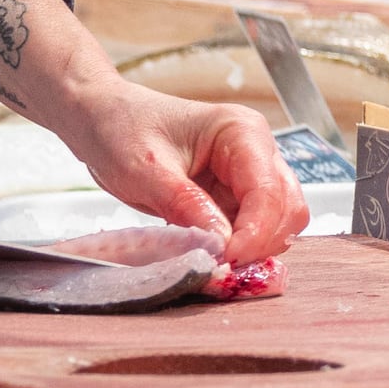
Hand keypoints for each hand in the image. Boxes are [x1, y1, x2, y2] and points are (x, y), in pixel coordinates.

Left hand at [0, 0, 307, 266]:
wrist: (101, 120)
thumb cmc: (120, 130)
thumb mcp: (146, 172)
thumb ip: (187, 207)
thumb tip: (221, 246)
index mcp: (241, 132)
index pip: (268, 191)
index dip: (254, 232)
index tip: (225, 260)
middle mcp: (256, 151)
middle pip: (287, 209)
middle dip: (260, 243)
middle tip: (221, 267)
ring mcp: (249, 174)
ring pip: (280, 222)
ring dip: (254, 248)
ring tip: (215, 262)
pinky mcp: (235, 196)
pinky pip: (254, 228)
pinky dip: (241, 248)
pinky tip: (212, 256)